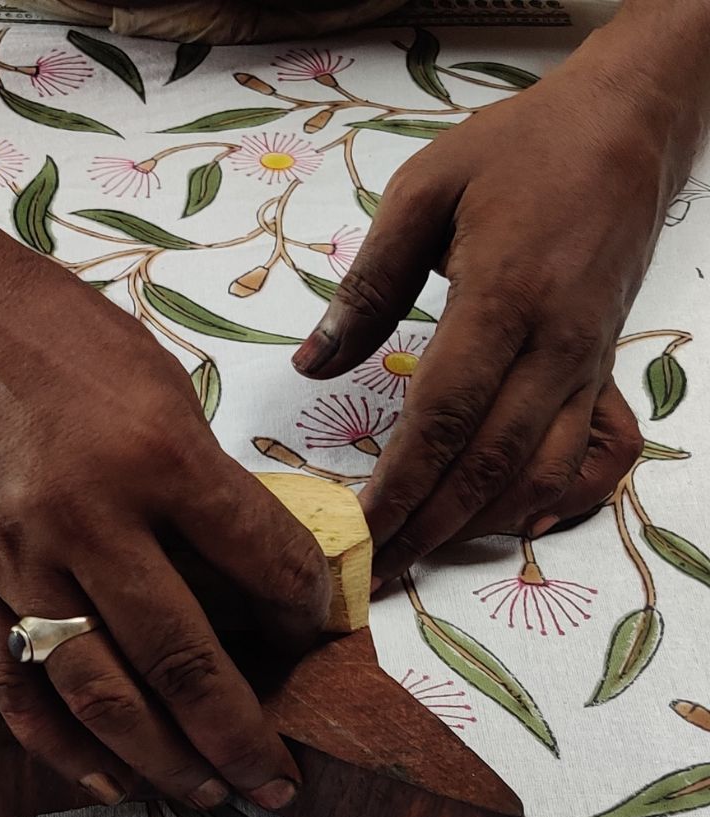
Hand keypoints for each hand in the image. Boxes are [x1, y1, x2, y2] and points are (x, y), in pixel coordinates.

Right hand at [0, 208, 329, 809]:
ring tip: (208, 791)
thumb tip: (237, 543)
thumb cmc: (31, 319)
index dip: (304, 607)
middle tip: (280, 780)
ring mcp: (22, 561)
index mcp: (159, 456)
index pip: (262, 560)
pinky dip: (60, 742)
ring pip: (102, 690)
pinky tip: (103, 777)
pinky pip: (16, 682)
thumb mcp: (145, 372)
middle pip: (186, 656)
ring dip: (162, 756)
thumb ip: (192, 469)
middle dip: (243, 730)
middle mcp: (94, 523)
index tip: (318, 631)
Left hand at [291, 43, 680, 583]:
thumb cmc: (515, 151)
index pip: (441, 419)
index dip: (398, 485)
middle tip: (373, 569)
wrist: (626, 127)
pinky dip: (558, 499)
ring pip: (539, 473)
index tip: (355, 530)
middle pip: (486, 464)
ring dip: (477, 525)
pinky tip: (512, 524)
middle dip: (425, 526)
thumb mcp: (423, 192)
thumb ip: (366, 286)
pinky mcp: (603, 370)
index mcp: (503, 300)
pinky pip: (592, 453)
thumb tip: (311, 363)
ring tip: (419, 554)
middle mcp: (553, 347)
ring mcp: (586, 365)